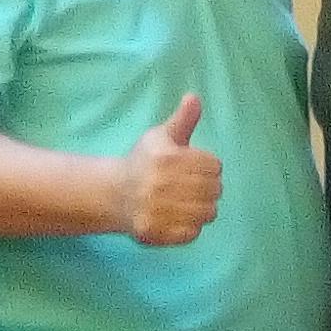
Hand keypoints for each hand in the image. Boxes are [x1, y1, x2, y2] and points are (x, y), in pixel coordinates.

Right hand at [111, 93, 222, 245]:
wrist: (115, 194)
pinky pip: (194, 233)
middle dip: (208, 188)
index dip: (209, 167)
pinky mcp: (156, 232)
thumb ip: (182, 119)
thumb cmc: (144, 161)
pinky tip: (178, 217)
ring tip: (187, 203)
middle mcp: (161, 185)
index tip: (195, 169)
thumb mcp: (161, 136)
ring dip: (203, 208)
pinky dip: (191, 227)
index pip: (214, 166)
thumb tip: (194, 97)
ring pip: (209, 213)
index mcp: (167, 159)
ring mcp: (158, 211)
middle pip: (215, 190)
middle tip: (192, 188)